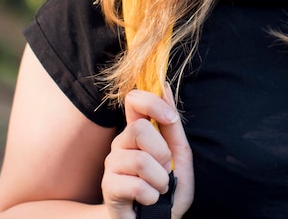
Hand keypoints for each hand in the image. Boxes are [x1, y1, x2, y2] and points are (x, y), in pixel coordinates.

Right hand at [102, 87, 193, 218]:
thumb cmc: (167, 188)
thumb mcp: (179, 154)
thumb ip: (172, 124)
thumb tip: (166, 87)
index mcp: (138, 130)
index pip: (134, 99)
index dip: (152, 102)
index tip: (170, 119)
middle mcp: (121, 143)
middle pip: (139, 128)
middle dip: (162, 152)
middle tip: (165, 170)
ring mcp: (112, 164)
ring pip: (141, 160)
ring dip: (160, 180)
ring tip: (159, 188)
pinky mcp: (108, 187)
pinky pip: (137, 185)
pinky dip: (152, 196)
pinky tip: (149, 200)